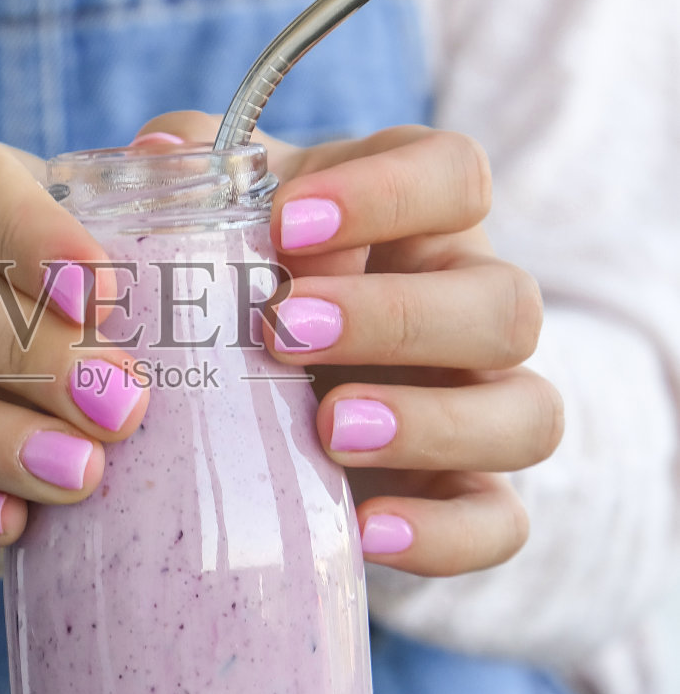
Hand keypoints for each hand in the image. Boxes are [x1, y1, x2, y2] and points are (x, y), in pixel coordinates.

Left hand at [134, 115, 563, 576]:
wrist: (245, 408)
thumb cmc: (236, 284)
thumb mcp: (211, 220)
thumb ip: (191, 181)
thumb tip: (164, 157)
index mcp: (418, 220)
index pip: (457, 175)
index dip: (389, 194)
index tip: (288, 224)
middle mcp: (469, 306)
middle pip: (505, 303)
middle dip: (396, 318)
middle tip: (284, 333)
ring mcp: (479, 407)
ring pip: (528, 414)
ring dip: (434, 423)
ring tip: (326, 431)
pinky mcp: (464, 498)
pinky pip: (499, 524)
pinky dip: (443, 535)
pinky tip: (362, 531)